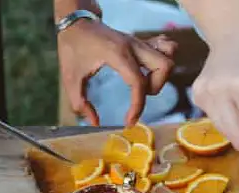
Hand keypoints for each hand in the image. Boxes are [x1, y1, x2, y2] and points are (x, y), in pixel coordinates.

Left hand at [57, 21, 175, 126]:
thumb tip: (94, 123)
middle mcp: (133, 46)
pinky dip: (161, 61)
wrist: (76, 23)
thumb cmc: (72, 49)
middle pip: (164, 66)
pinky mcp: (140, 41)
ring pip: (168, 56)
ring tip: (144, 84)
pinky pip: (163, 48)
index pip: (138, 82)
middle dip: (156, 87)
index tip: (129, 121)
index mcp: (117, 54)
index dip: (138, 106)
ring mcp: (139, 42)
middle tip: (139, 95)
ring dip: (160, 75)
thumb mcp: (70, 79)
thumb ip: (80, 104)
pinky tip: (147, 70)